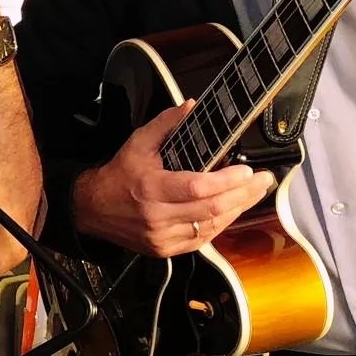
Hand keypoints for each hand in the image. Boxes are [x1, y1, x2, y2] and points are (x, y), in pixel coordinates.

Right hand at [73, 101, 276, 256]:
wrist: (92, 209)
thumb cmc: (117, 176)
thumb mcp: (137, 144)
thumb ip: (165, 124)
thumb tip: (191, 106)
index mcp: (150, 188)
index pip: (198, 187)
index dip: (227, 181)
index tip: (247, 171)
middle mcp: (157, 216)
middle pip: (212, 209)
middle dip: (244, 194)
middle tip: (263, 180)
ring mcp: (162, 236)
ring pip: (211, 226)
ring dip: (238, 209)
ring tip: (255, 193)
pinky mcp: (165, 249)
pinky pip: (202, 239)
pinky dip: (221, 224)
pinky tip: (232, 210)